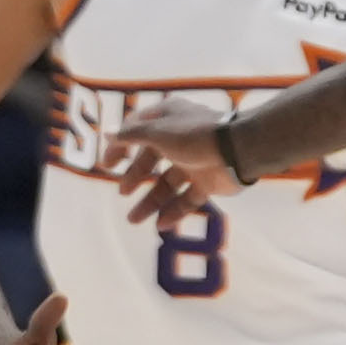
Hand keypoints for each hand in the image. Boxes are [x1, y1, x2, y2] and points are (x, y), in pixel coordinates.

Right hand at [109, 96, 245, 223]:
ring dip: (150, 201)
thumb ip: (131, 136)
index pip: (137, 130)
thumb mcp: (156, 132)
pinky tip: (161, 225)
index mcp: (168, 118)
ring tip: (133, 220)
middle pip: (151, 159)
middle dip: (135, 176)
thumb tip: (106, 134)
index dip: (120, 146)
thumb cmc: (194, 134)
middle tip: (123, 192)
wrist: (239, 149)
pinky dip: (175, 211)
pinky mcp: (208, 182)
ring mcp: (195, 161)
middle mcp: (180, 139)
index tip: (108, 165)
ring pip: (167, 184)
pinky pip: (188, 199)